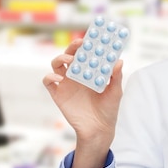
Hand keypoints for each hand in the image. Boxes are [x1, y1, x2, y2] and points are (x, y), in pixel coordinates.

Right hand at [42, 38, 123, 167]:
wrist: (98, 129)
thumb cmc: (108, 109)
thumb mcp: (115, 92)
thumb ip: (116, 77)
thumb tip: (119, 61)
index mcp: (89, 71)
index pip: (85, 53)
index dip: (86, 44)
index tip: (91, 37)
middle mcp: (76, 75)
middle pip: (69, 54)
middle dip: (73, 47)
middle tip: (80, 44)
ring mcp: (65, 83)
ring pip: (56, 64)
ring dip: (61, 58)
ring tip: (71, 61)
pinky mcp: (58, 94)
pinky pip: (48, 81)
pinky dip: (50, 77)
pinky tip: (60, 79)